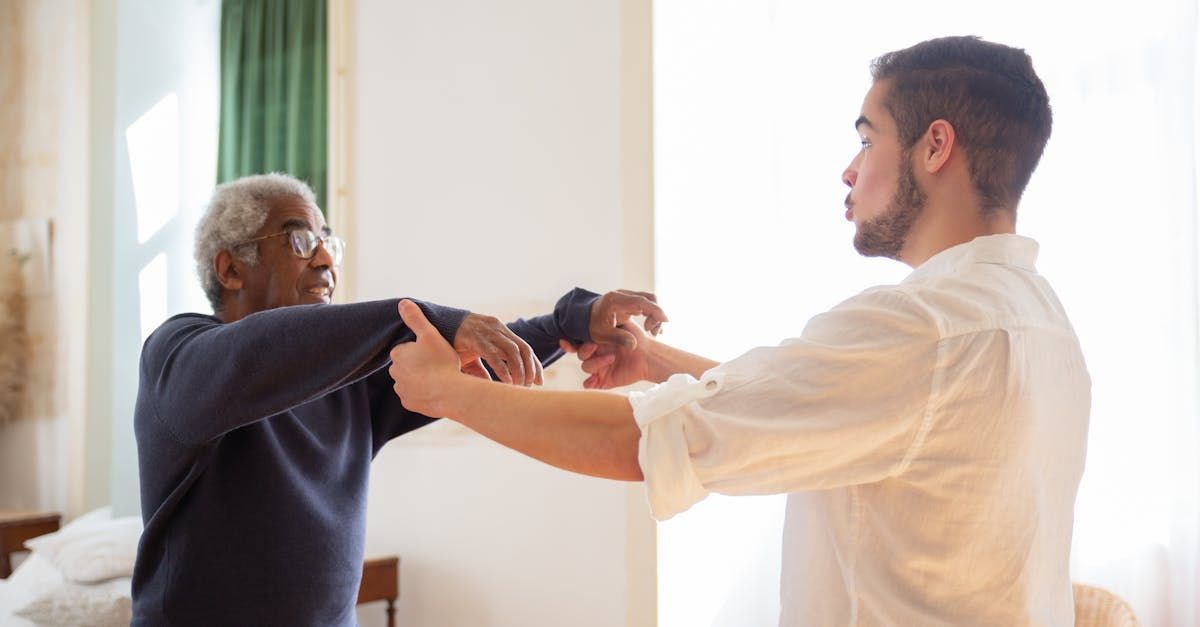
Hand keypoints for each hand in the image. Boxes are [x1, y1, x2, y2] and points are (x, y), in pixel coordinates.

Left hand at [390, 300, 466, 415]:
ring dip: (421, 379)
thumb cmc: (441, 362)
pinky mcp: (409, 404)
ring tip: (439, 377)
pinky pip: (416, 396)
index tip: (434, 352)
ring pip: (411, 381)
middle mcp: (395, 373)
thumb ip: (416, 318)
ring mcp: (402, 390)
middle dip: (419, 364)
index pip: (406, 349)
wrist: (449, 393)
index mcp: (398, 354)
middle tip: (438, 364)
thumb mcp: (430, 334)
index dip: (421, 349)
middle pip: (408, 365)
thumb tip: (402, 302)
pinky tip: (437, 390)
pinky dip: (424, 393)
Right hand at [453, 312, 542, 385]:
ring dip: (519, 370)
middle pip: (523, 349)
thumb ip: (484, 370)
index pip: (525, 347)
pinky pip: (493, 354)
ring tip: (519, 386)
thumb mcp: (474, 355)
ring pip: (512, 351)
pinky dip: (502, 369)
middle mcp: (497, 329)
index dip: (534, 365)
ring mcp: (486, 332)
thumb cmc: (455, 342)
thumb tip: (491, 388)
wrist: (434, 325)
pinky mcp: (474, 338)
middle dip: (530, 369)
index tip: (540, 382)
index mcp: (500, 331)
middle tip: (531, 387)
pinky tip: (507, 381)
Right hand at [559, 323, 650, 388]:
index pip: (578, 342)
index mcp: (597, 341)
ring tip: (612, 358)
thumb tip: (600, 315)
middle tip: (594, 345)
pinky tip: (595, 380)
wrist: (649, 356)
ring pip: (585, 367)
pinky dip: (589, 383)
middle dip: (585, 350)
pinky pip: (588, 384)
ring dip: (595, 363)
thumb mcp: (623, 326)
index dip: (569, 343)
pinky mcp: (603, 380)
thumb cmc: (637, 340)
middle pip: (580, 354)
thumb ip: (610, 322)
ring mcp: (599, 368)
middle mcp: (596, 354)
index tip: (565, 340)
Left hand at [589, 289, 667, 348]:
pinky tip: (650, 327)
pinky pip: (646, 303)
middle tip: (656, 331)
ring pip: (649, 300)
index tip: (664, 321)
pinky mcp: (630, 300)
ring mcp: (626, 295)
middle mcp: (622, 294)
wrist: (584, 317)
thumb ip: (618, 339)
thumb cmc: (591, 325)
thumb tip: (634, 344)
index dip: (654, 310)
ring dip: (655, 314)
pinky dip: (651, 313)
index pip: (640, 301)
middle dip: (657, 313)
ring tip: (653, 331)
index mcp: (615, 301)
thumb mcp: (602, 335)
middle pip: (648, 298)